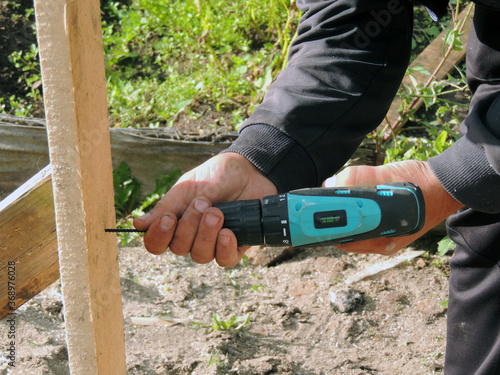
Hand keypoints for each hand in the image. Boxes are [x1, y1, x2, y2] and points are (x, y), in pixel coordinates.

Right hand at [133, 153, 276, 266]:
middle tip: (204, 203)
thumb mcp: (188, 186)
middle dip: (190, 225)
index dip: (158, 236)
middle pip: (179, 249)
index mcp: (175, 221)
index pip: (156, 243)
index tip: (168, 218)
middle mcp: (192, 236)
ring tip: (217, 213)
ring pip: (200, 256)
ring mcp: (213, 243)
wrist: (250, 169)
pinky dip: (224, 248)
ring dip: (207, 234)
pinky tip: (227, 233)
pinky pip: (225, 261)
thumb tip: (138, 224)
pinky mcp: (235, 245)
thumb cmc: (217, 175)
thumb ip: (167, 206)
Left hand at [323, 161, 463, 254]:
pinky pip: (364, 229)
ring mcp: (386, 241)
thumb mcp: (387, 175)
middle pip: (345, 238)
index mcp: (382, 239)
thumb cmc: (419, 183)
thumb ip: (358, 178)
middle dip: (331, 223)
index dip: (325, 227)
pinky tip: (351, 206)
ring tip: (333, 205)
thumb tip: (330, 184)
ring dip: (342, 221)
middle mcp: (382, 245)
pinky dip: (354, 219)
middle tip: (319, 207)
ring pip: (353, 234)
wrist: (447, 186)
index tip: (312, 215)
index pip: (343, 239)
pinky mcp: (388, 233)